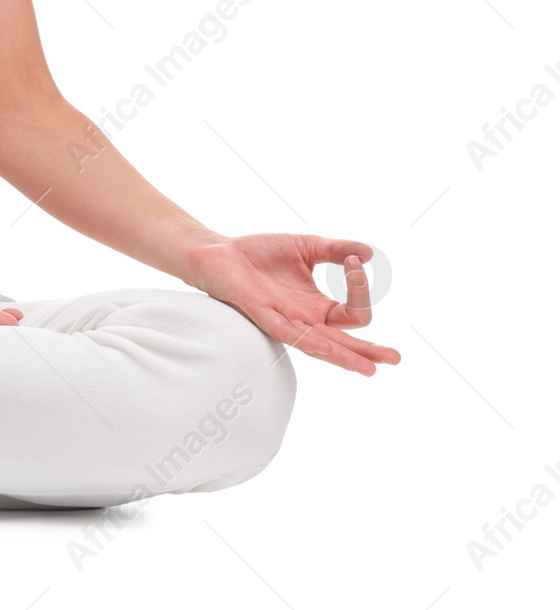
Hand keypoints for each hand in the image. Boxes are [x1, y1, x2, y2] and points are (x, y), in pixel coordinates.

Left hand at [179, 233, 401, 374]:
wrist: (219, 250)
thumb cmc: (260, 253)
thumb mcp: (307, 247)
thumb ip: (336, 250)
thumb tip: (369, 254)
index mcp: (317, 307)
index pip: (353, 313)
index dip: (360, 289)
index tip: (354, 261)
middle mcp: (304, 320)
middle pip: (344, 342)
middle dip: (369, 351)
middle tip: (395, 359)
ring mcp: (285, 321)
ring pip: (320, 346)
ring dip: (345, 356)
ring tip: (370, 368)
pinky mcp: (263, 315)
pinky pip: (289, 334)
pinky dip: (309, 341)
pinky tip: (326, 348)